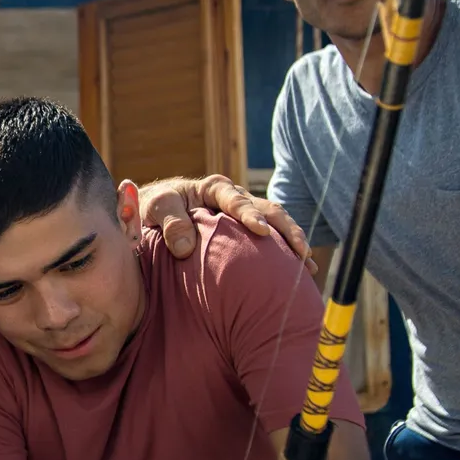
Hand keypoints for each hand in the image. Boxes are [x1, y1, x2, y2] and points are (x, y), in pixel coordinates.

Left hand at [138, 174, 315, 274]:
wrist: (152, 214)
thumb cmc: (154, 208)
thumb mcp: (156, 207)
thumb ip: (170, 221)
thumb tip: (185, 247)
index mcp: (214, 189)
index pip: (236, 201)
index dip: (250, 215)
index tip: (262, 232)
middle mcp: (235, 198)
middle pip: (268, 210)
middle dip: (287, 230)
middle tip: (301, 251)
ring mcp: (244, 214)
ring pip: (276, 224)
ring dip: (293, 242)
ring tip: (307, 264)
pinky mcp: (246, 232)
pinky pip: (271, 240)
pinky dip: (285, 253)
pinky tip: (298, 270)